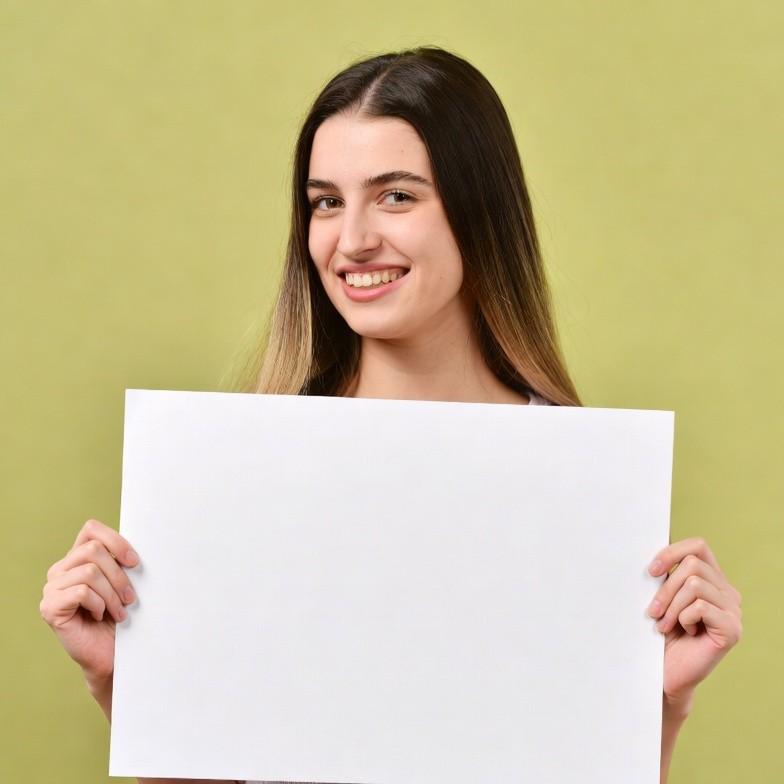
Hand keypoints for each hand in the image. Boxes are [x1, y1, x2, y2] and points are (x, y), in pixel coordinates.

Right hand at [40, 520, 138, 701]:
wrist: (111, 654)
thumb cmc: (120, 615)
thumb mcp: (124, 582)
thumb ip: (122, 561)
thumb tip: (140, 545)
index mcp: (77, 558)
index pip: (91, 529)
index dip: (115, 540)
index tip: (135, 561)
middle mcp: (60, 570)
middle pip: (93, 550)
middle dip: (119, 575)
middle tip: (131, 598)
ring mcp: (52, 589)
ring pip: (90, 572)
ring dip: (112, 593)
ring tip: (120, 611)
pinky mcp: (50, 607)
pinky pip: (81, 592)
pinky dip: (99, 604)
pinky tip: (101, 616)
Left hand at [647, 537, 741, 713]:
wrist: (666, 672)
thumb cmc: (661, 632)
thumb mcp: (661, 596)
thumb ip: (665, 572)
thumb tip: (652, 536)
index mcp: (713, 579)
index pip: (698, 546)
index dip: (672, 552)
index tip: (650, 571)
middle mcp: (728, 592)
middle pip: (693, 565)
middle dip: (665, 588)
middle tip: (653, 611)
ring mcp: (734, 611)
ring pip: (695, 584)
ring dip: (671, 606)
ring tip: (665, 625)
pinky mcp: (733, 629)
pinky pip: (700, 607)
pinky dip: (683, 618)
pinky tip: (685, 632)